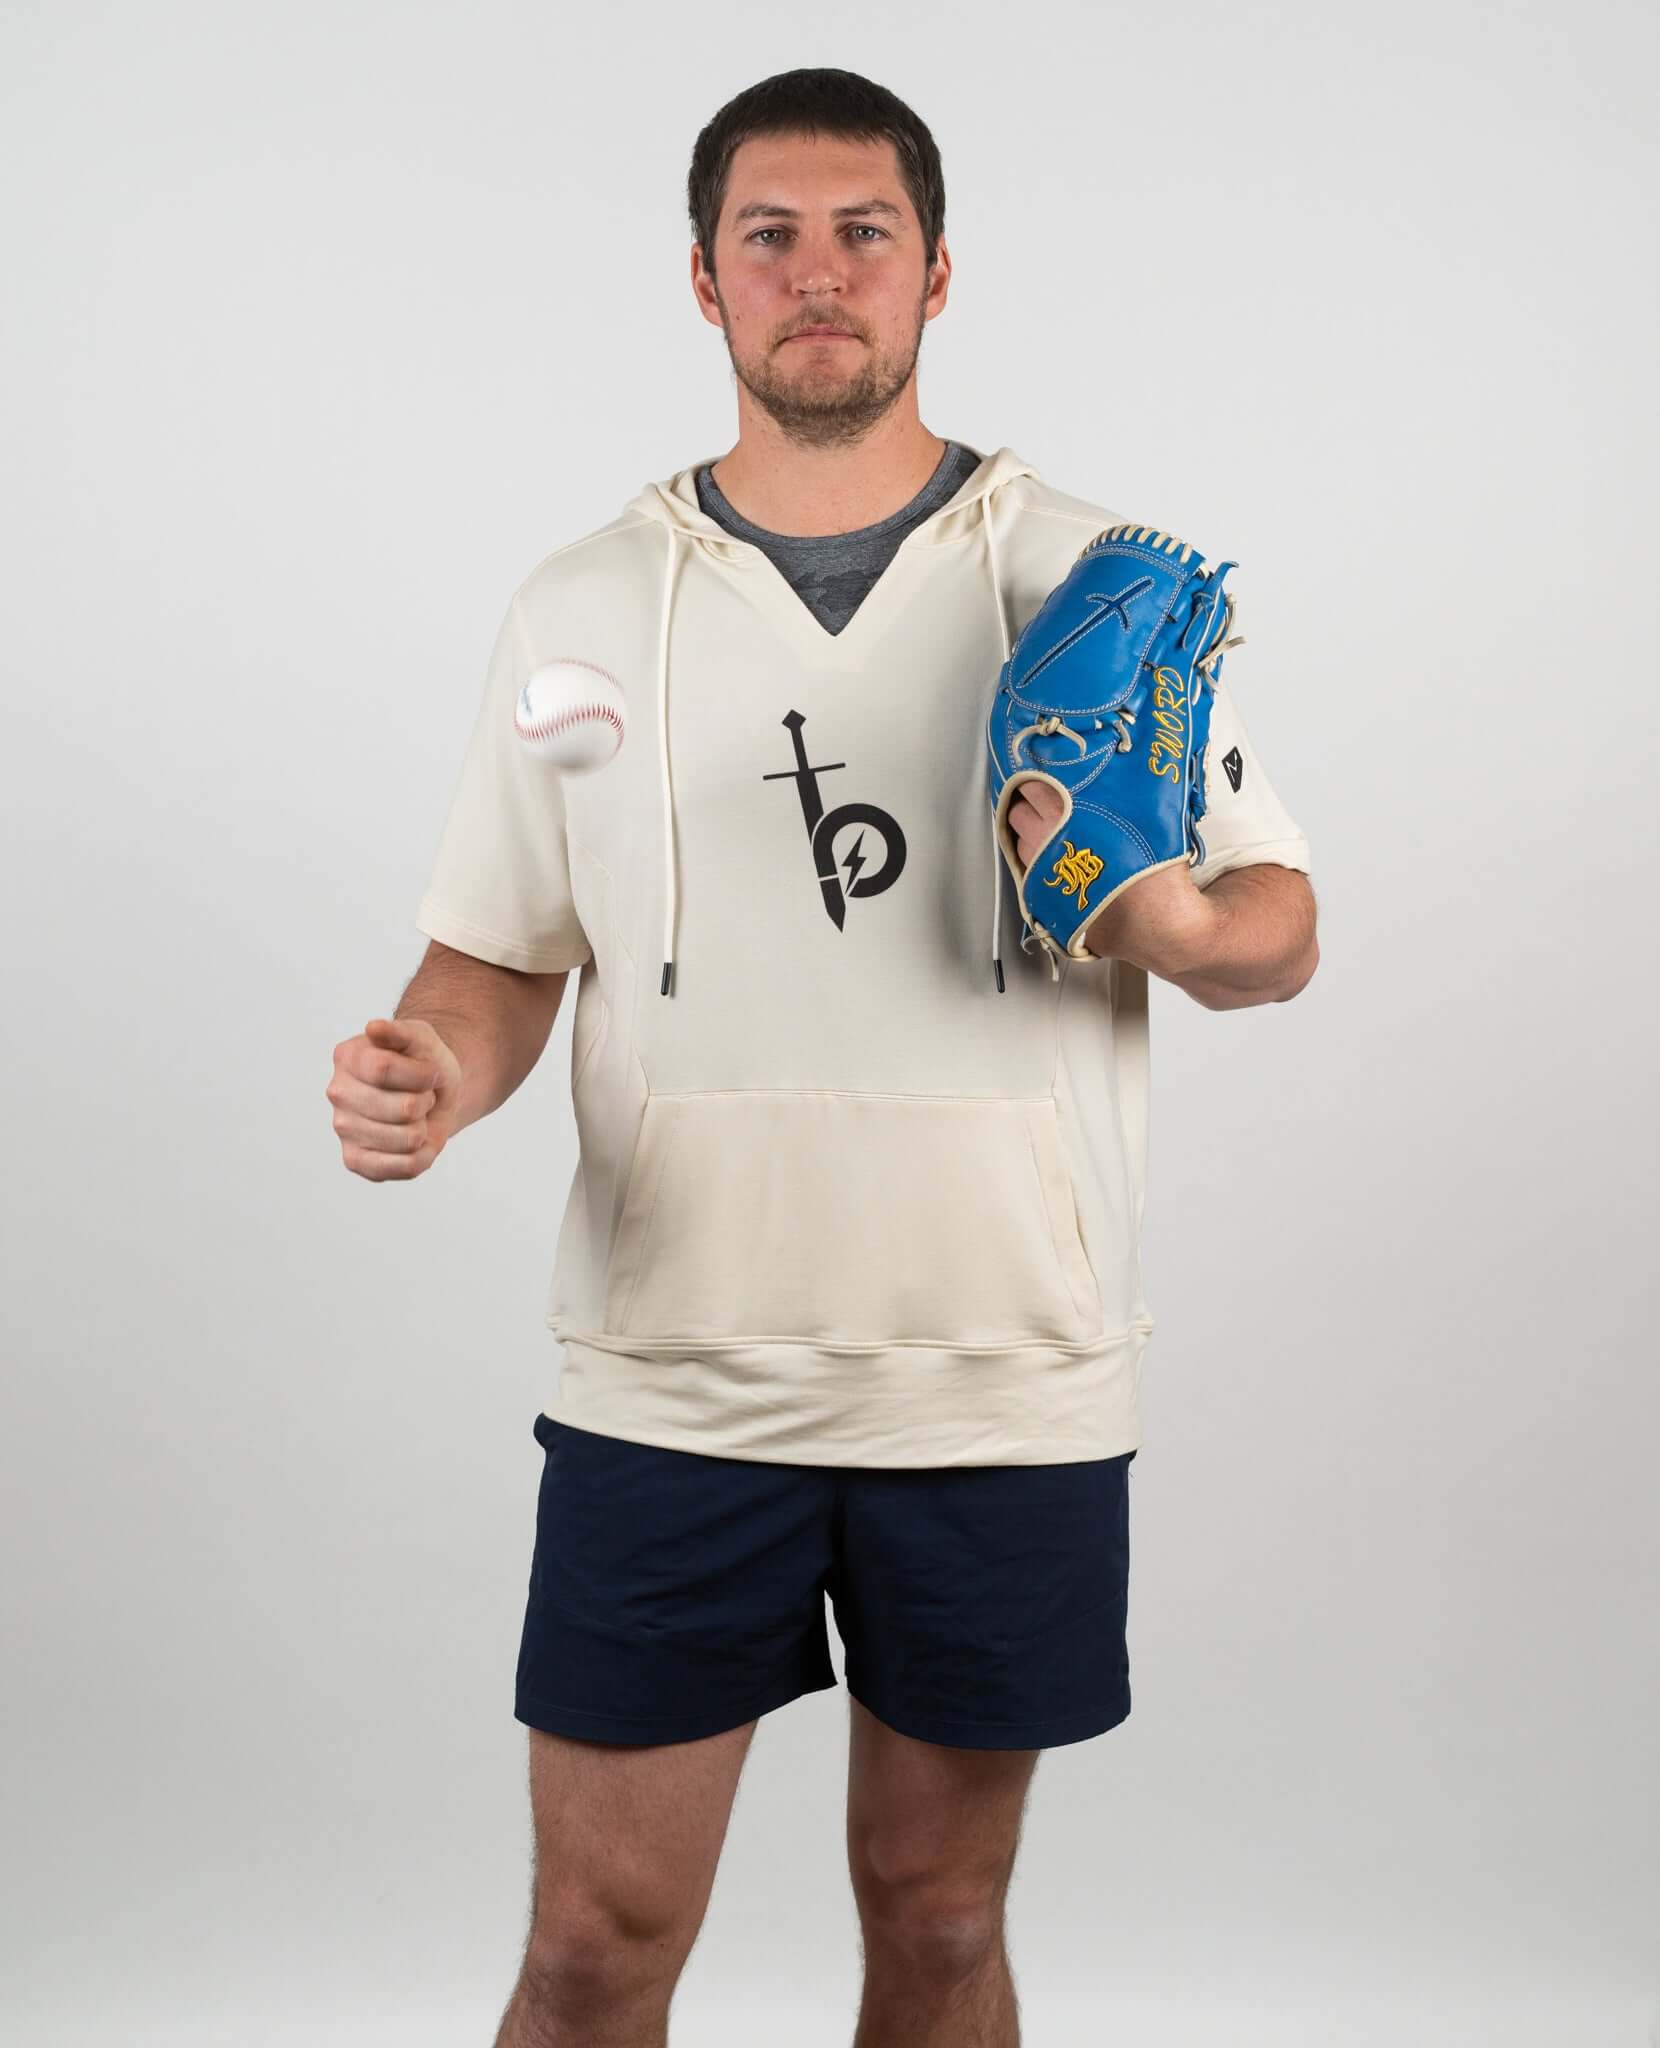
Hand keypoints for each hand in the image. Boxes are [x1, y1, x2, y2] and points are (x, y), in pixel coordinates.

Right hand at [327, 1016, 461, 1180]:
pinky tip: (412, 1140)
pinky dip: (423, 1153)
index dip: (422, 1074)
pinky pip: (406, 1166)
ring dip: (425, 1126)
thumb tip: (374, 1028)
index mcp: (348, 1058)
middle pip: (404, 1108)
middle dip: (426, 1100)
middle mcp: (338, 1093)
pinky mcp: (356, 1161)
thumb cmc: (422, 1061)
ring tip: (414, 1115)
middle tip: (419, 1094)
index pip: (384, 1069)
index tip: (430, 1071)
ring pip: (409, 1139)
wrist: (431, 1092)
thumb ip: (400, 1031)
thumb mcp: (420, 1037)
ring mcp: (344, 1129)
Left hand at [1005, 775, 1220, 976]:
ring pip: (1019, 844)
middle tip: (1048, 804)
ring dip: (1030, 835)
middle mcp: (1044, 842)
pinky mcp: (1042, 901)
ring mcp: (1040, 874)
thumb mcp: (1148, 813)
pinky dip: (1037, 865)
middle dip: (1028, 805)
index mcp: (1064, 814)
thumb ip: (1123, 788)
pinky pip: (1028, 874)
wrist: (1155, 922)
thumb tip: (1119, 768)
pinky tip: (1059, 864)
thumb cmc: (1154, 870)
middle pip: (1016, 812)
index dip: (1037, 779)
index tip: (1045, 778)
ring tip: (1054, 834)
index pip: (1030, 784)